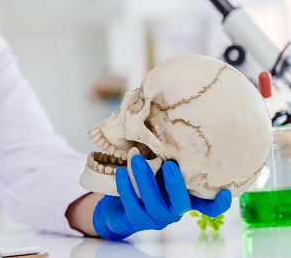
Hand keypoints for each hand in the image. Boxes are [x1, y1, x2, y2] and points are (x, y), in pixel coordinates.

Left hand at [93, 155, 231, 240]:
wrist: (117, 203)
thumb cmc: (143, 178)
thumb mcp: (157, 166)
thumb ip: (165, 156)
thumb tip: (166, 123)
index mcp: (184, 196)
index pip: (207, 205)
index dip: (218, 203)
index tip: (226, 192)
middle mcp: (174, 210)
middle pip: (181, 203)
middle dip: (175, 183)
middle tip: (169, 164)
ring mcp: (157, 218)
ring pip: (154, 203)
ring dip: (145, 179)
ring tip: (136, 160)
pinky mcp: (137, 221)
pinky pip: (133, 205)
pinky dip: (126, 187)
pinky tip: (120, 172)